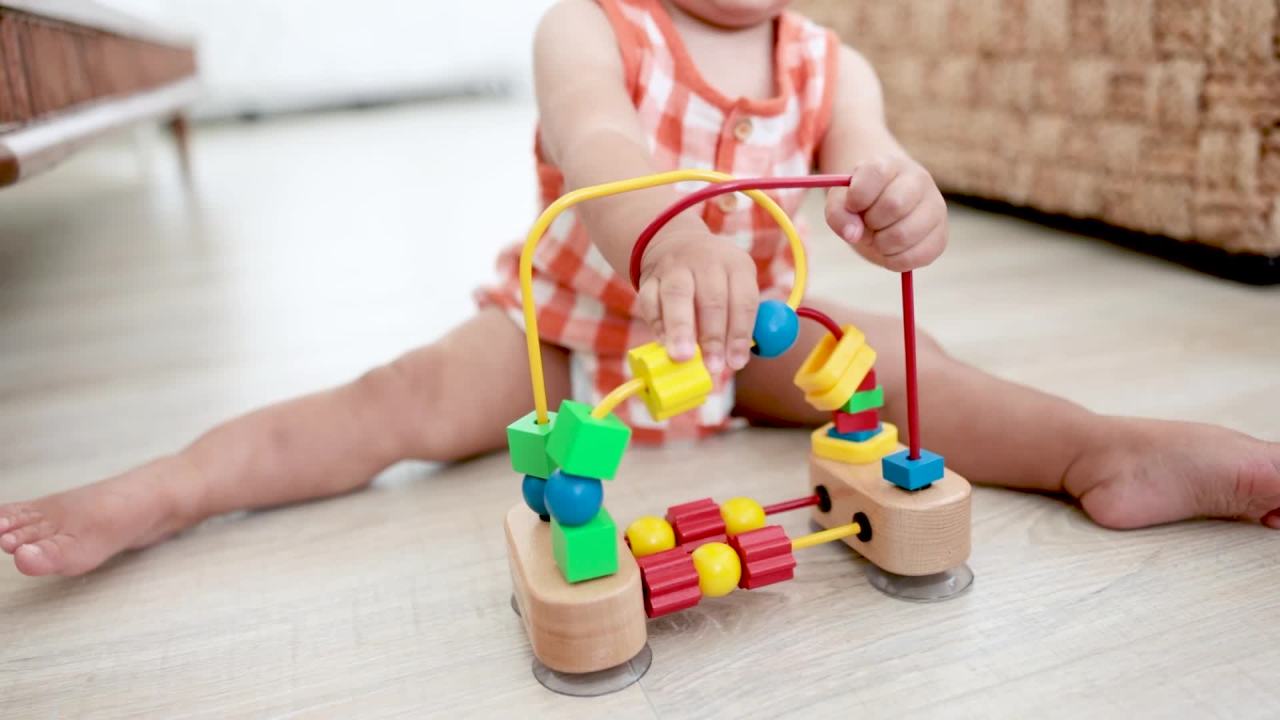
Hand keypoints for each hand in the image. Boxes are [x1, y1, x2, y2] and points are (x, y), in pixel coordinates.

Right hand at [636, 229, 758, 373]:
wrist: (676, 244)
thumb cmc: (715, 281)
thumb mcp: (734, 289)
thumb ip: (736, 323)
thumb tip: (733, 362)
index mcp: (737, 266)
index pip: (743, 301)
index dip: (740, 334)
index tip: (736, 363)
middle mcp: (707, 262)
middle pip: (712, 299)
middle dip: (712, 337)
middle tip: (712, 366)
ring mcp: (676, 267)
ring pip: (677, 296)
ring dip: (680, 329)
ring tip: (682, 357)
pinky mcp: (650, 277)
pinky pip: (650, 300)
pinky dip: (657, 324)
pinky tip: (663, 343)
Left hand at [825, 157, 947, 271]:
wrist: (884, 211)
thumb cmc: (862, 203)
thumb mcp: (841, 201)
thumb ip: (838, 212)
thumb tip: (853, 233)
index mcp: (891, 164)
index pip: (876, 173)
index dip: (857, 196)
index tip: (852, 205)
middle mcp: (919, 180)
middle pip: (894, 205)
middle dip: (871, 223)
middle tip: (868, 224)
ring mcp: (935, 207)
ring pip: (905, 234)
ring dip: (881, 244)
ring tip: (878, 238)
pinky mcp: (940, 235)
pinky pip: (918, 256)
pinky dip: (895, 260)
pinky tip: (890, 251)